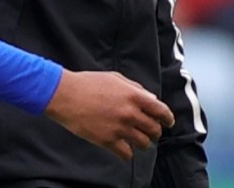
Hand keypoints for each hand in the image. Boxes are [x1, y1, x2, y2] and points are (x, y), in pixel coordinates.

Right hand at [43, 70, 174, 160]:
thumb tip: (151, 99)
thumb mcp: (114, 78)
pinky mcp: (107, 141)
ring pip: (144, 144)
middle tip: (149, 131)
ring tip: (134, 139)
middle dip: (154, 132)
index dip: (168, 118)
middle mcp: (130, 113)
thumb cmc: (87, 83)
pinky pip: (127, 154)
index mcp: (133, 96)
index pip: (161, 111)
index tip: (167, 122)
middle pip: (154, 130)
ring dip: (141, 142)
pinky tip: (122, 148)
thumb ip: (135, 88)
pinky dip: (127, 153)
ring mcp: (119, 128)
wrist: (65, 95)